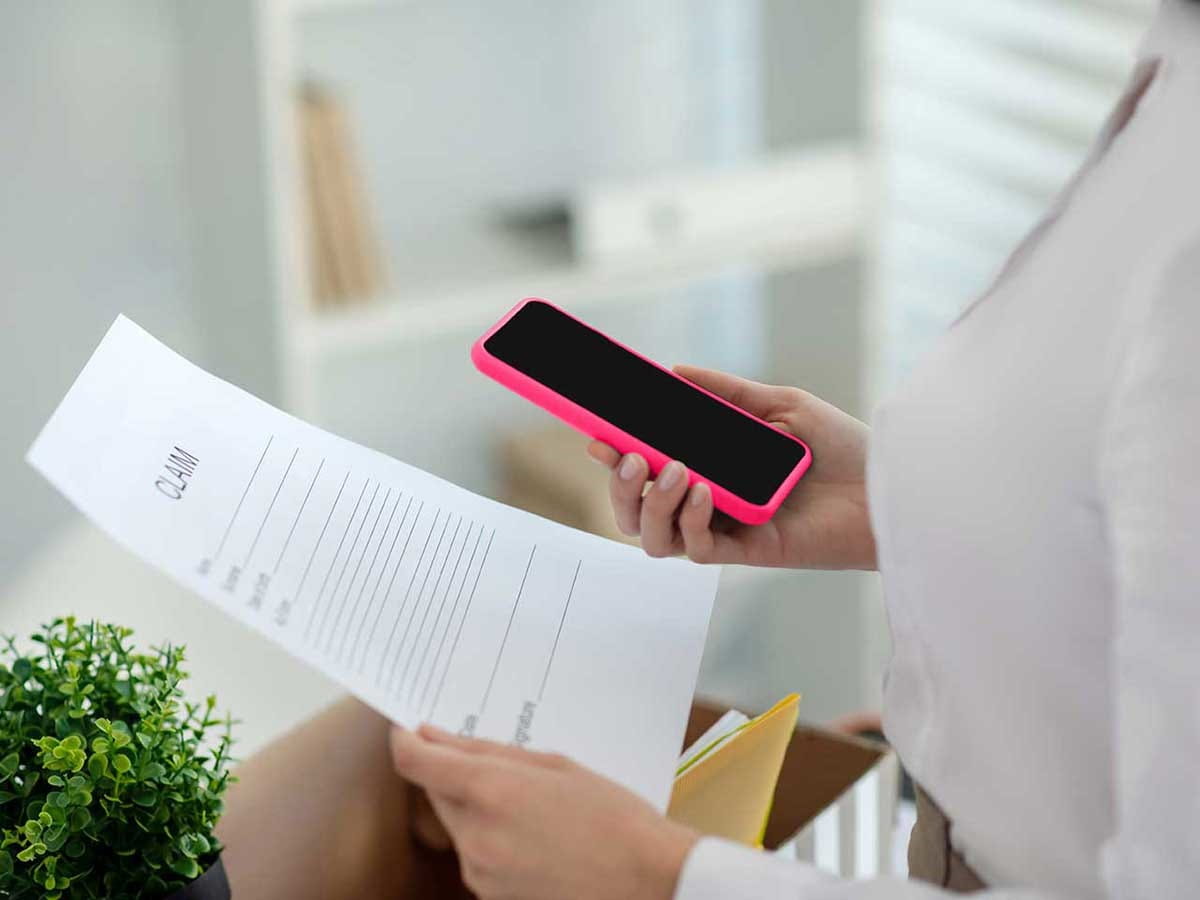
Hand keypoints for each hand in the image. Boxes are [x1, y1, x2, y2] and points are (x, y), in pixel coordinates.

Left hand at [390, 724, 697, 899]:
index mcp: (491, 791)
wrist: (646, 882)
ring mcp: (480, 872)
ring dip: (475, 807)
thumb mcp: (555, 766)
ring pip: (456, 824)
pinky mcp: (490, 897)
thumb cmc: (612, 817)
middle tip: (493, 761)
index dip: (405, 740)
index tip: (408, 728)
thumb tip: (437, 738)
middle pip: (435, 793)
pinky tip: (532, 833)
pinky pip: (475, 854)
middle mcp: (475, 835)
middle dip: (451, 773)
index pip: (416, 762)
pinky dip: (490, 837)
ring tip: (530, 803)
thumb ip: (489, 752)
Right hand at [590, 365, 874, 569]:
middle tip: (626, 457)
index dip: (613, 459)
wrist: (889, 483)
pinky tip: (706, 490)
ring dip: (649, 503)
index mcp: (710, 470)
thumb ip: (725, 393)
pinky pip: (696, 549)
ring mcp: (725, 530)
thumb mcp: (778, 406)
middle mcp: (709, 504)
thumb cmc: (841, 446)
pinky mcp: (748, 552)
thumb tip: (673, 371)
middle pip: (635, 512)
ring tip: (672, 469)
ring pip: (654, 537)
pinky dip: (691, 519)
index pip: (646, 472)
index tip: (595, 434)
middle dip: (618, 487)